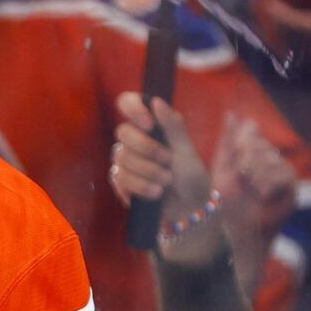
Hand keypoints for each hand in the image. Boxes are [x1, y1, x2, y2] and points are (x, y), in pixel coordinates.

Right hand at [109, 92, 222, 266]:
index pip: (128, 103)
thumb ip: (173, 126)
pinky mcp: (120, 181)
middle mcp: (134, 140)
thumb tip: (157, 101)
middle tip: (167, 161)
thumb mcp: (187, 150)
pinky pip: (120, 179)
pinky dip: (140, 186)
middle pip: (123, 133)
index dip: (133, 109)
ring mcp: (125, 161)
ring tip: (166, 183)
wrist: (187, 209)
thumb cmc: (190, 176)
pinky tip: (155, 193)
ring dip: (147, 171)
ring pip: (122, 158)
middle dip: (147, 149)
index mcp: (150, 125)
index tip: (149, 124)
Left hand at [208, 113, 295, 290]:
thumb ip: (228, 141)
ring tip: (251, 191)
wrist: (235, 231)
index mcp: (255, 154)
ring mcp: (285, 174)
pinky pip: (280, 176)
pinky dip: (265, 187)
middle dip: (244, 162)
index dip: (240, 144)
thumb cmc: (224, 202)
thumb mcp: (222, 167)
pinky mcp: (293, 190)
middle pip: (260, 145)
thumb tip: (232, 113)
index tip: (234, 163)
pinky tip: (261, 197)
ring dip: (253, 177)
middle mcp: (272, 160)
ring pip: (270, 159)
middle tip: (242, 180)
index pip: (251, 134)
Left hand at [261, 0, 310, 59]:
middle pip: (286, 33)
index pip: (292, 20)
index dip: (276, 11)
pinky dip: (290, 34)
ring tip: (269, 12)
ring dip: (279, 28)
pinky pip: (299, 45)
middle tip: (261, 4)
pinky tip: (286, 26)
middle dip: (273, 19)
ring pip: (291, 41)